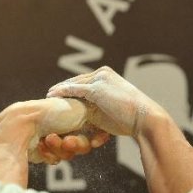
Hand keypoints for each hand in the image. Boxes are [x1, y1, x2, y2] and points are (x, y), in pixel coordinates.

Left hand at [22, 97, 103, 163]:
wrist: (25, 124)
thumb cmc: (54, 113)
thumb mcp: (81, 108)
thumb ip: (95, 114)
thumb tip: (100, 124)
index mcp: (72, 113)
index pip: (90, 130)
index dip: (91, 137)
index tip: (93, 140)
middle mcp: (63, 125)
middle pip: (79, 144)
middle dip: (74, 144)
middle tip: (67, 142)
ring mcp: (52, 138)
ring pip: (67, 153)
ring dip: (59, 149)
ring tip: (48, 141)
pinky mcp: (42, 151)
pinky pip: (54, 159)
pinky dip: (49, 155)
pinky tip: (41, 148)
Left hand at [47, 66, 161, 137]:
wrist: (144, 119)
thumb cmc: (131, 118)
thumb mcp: (113, 109)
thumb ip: (100, 105)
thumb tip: (88, 115)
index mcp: (108, 75)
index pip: (85, 80)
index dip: (71, 88)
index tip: (59, 94)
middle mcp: (103, 73)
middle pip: (77, 80)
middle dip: (63, 88)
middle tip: (49, 94)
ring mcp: (99, 79)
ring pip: (73, 84)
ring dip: (59, 90)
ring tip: (47, 96)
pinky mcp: (95, 89)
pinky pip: (73, 90)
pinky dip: (61, 93)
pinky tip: (51, 97)